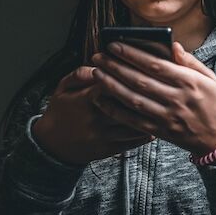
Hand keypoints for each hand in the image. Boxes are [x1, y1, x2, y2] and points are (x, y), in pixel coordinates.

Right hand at [31, 66, 154, 165]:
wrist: (52, 145)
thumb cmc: (61, 112)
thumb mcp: (62, 88)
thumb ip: (78, 74)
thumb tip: (96, 65)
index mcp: (84, 100)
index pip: (110, 85)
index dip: (127, 78)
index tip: (141, 71)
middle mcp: (95, 119)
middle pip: (126, 105)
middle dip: (145, 97)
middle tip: (162, 89)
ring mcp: (102, 136)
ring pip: (133, 125)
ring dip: (151, 116)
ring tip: (163, 107)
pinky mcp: (107, 150)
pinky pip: (131, 142)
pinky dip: (146, 134)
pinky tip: (156, 125)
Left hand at [90, 41, 215, 155]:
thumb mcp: (211, 78)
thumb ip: (190, 61)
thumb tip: (173, 45)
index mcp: (189, 82)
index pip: (155, 64)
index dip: (132, 54)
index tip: (115, 45)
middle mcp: (177, 98)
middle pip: (139, 80)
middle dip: (115, 66)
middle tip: (98, 56)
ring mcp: (167, 116)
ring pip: (133, 99)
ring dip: (111, 86)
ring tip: (96, 73)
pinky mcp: (160, 131)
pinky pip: (133, 120)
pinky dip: (116, 111)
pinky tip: (101, 100)